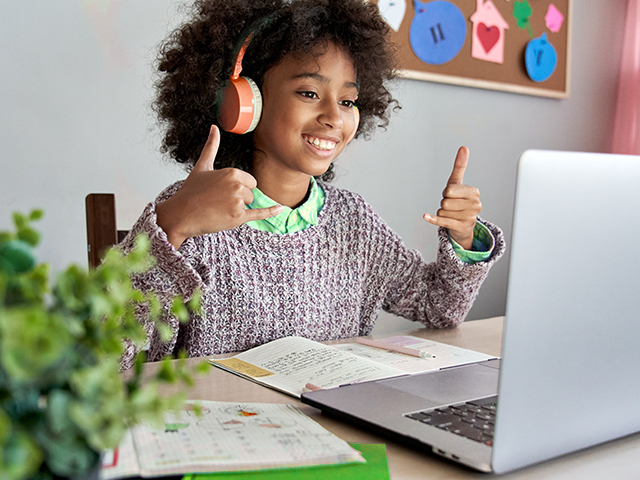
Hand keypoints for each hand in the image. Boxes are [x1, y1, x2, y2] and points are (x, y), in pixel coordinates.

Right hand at [156, 126, 282, 247]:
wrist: (180, 215)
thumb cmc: (190, 192)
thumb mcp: (202, 166)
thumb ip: (211, 147)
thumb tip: (214, 127)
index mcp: (232, 172)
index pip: (250, 181)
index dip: (238, 187)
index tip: (222, 191)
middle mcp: (237, 186)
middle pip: (251, 193)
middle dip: (239, 198)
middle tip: (218, 201)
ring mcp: (238, 202)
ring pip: (250, 204)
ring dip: (238, 208)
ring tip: (219, 209)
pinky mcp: (237, 218)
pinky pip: (259, 214)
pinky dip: (270, 212)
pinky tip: (280, 208)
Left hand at [423, 146, 480, 249]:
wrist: (464, 224)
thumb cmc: (459, 200)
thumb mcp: (458, 182)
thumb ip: (460, 166)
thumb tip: (464, 148)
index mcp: (474, 192)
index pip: (449, 190)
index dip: (447, 192)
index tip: (452, 195)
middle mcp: (474, 205)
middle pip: (445, 201)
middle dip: (444, 203)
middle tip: (452, 205)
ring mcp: (469, 217)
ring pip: (442, 211)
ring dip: (442, 212)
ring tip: (452, 213)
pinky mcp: (461, 227)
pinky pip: (442, 221)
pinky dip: (433, 219)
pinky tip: (426, 216)